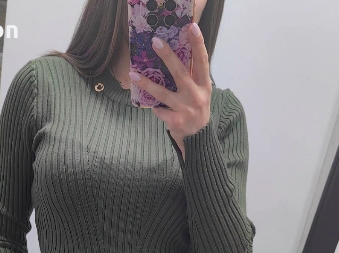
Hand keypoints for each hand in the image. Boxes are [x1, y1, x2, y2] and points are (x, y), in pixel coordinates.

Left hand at [128, 23, 211, 159]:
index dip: (198, 44)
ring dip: (147, 83)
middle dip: (167, 56)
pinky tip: (151, 105)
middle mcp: (196, 96)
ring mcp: (185, 109)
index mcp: (204, 85)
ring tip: (133, 74)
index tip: (191, 27)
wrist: (198, 138)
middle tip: (155, 42)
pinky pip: (159, 110)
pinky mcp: (175, 121)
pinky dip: (154, 107)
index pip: (202, 61)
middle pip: (180, 73)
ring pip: (162, 93)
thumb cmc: (197, 109)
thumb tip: (174, 55)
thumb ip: (192, 77)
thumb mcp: (201, 92)